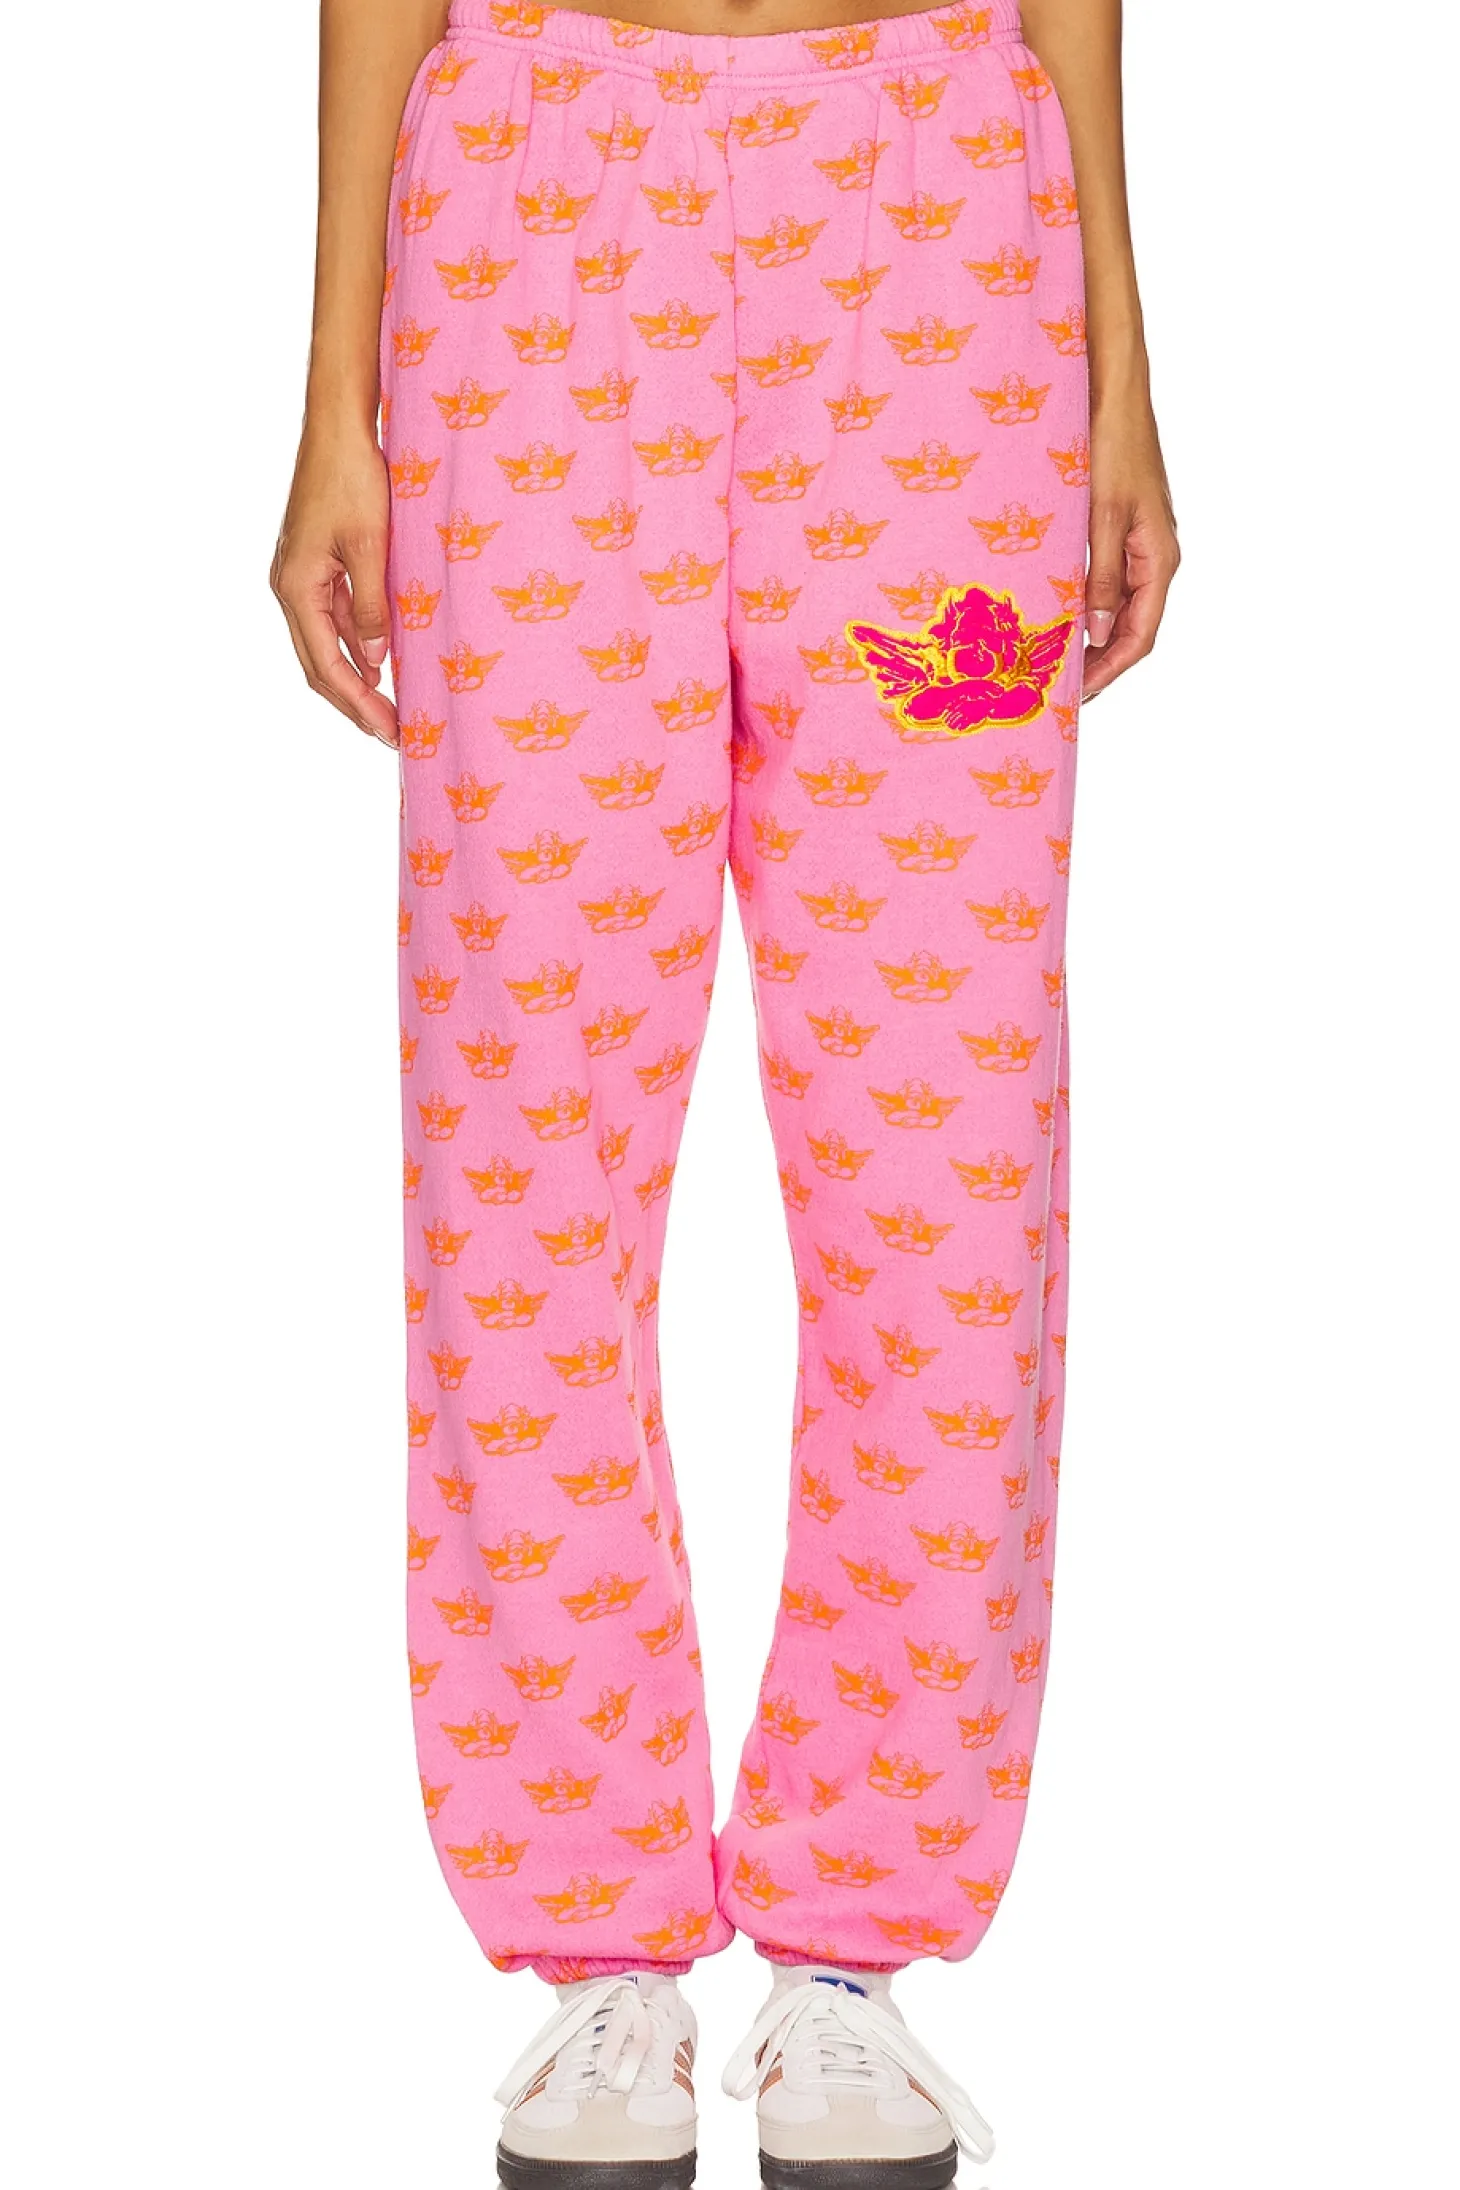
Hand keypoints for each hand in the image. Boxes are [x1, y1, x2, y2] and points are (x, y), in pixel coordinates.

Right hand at [272, 423, 397, 745]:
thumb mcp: (371, 548)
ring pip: (324, 644)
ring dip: (355, 678)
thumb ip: (372, 608)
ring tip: (389, 708)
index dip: (358, 705)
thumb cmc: (354, 479)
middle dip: (354, 703)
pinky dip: (355, 645)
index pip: (326, 666)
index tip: (389, 731)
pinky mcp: (314, 563)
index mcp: (296, 588)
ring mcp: (299, 576)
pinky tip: (381, 662)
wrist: (338, 428)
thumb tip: (376, 662)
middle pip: (318, 664)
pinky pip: (332, 617)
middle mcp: (289, 587)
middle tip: (391, 734)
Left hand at [1082, 386, 1178, 699]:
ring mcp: (1137, 543)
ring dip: (1089, 638)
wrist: (1113, 391)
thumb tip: (1094, 634)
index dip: (1109, 671)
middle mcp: (1154, 557)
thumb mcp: (1103, 515)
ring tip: (1054, 662)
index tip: (1078, 696)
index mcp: (1159, 558)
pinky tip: (1057, 616)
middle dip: (1098, 662)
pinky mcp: (1118, 529)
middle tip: (1058, 689)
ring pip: (1116, 608)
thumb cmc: (1112, 445)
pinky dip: (1083, 606)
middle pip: (1129, 628)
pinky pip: (1105, 581)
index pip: (1139, 635)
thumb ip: (1100, 576)